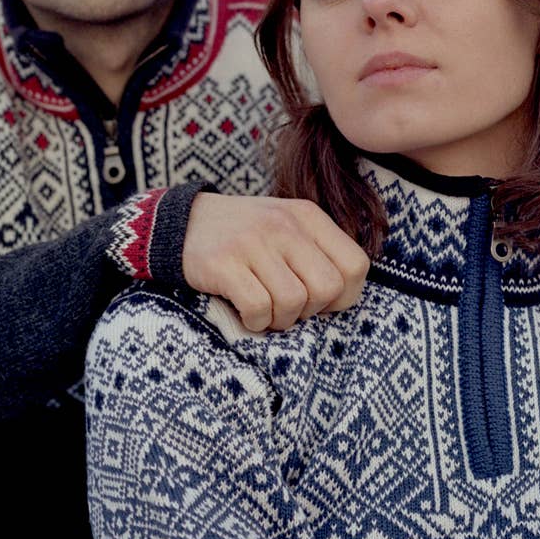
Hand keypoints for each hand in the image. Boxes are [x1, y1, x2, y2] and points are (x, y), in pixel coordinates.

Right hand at [182, 194, 369, 332]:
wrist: (184, 223)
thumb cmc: (245, 237)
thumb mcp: (287, 227)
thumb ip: (319, 253)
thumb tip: (344, 297)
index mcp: (307, 216)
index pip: (356, 265)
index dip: (344, 296)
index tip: (319, 301)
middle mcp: (284, 225)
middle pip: (328, 288)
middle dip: (311, 311)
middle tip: (288, 308)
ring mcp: (253, 242)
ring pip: (294, 301)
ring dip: (280, 319)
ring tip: (265, 310)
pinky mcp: (224, 263)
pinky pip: (259, 308)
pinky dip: (256, 322)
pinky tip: (246, 313)